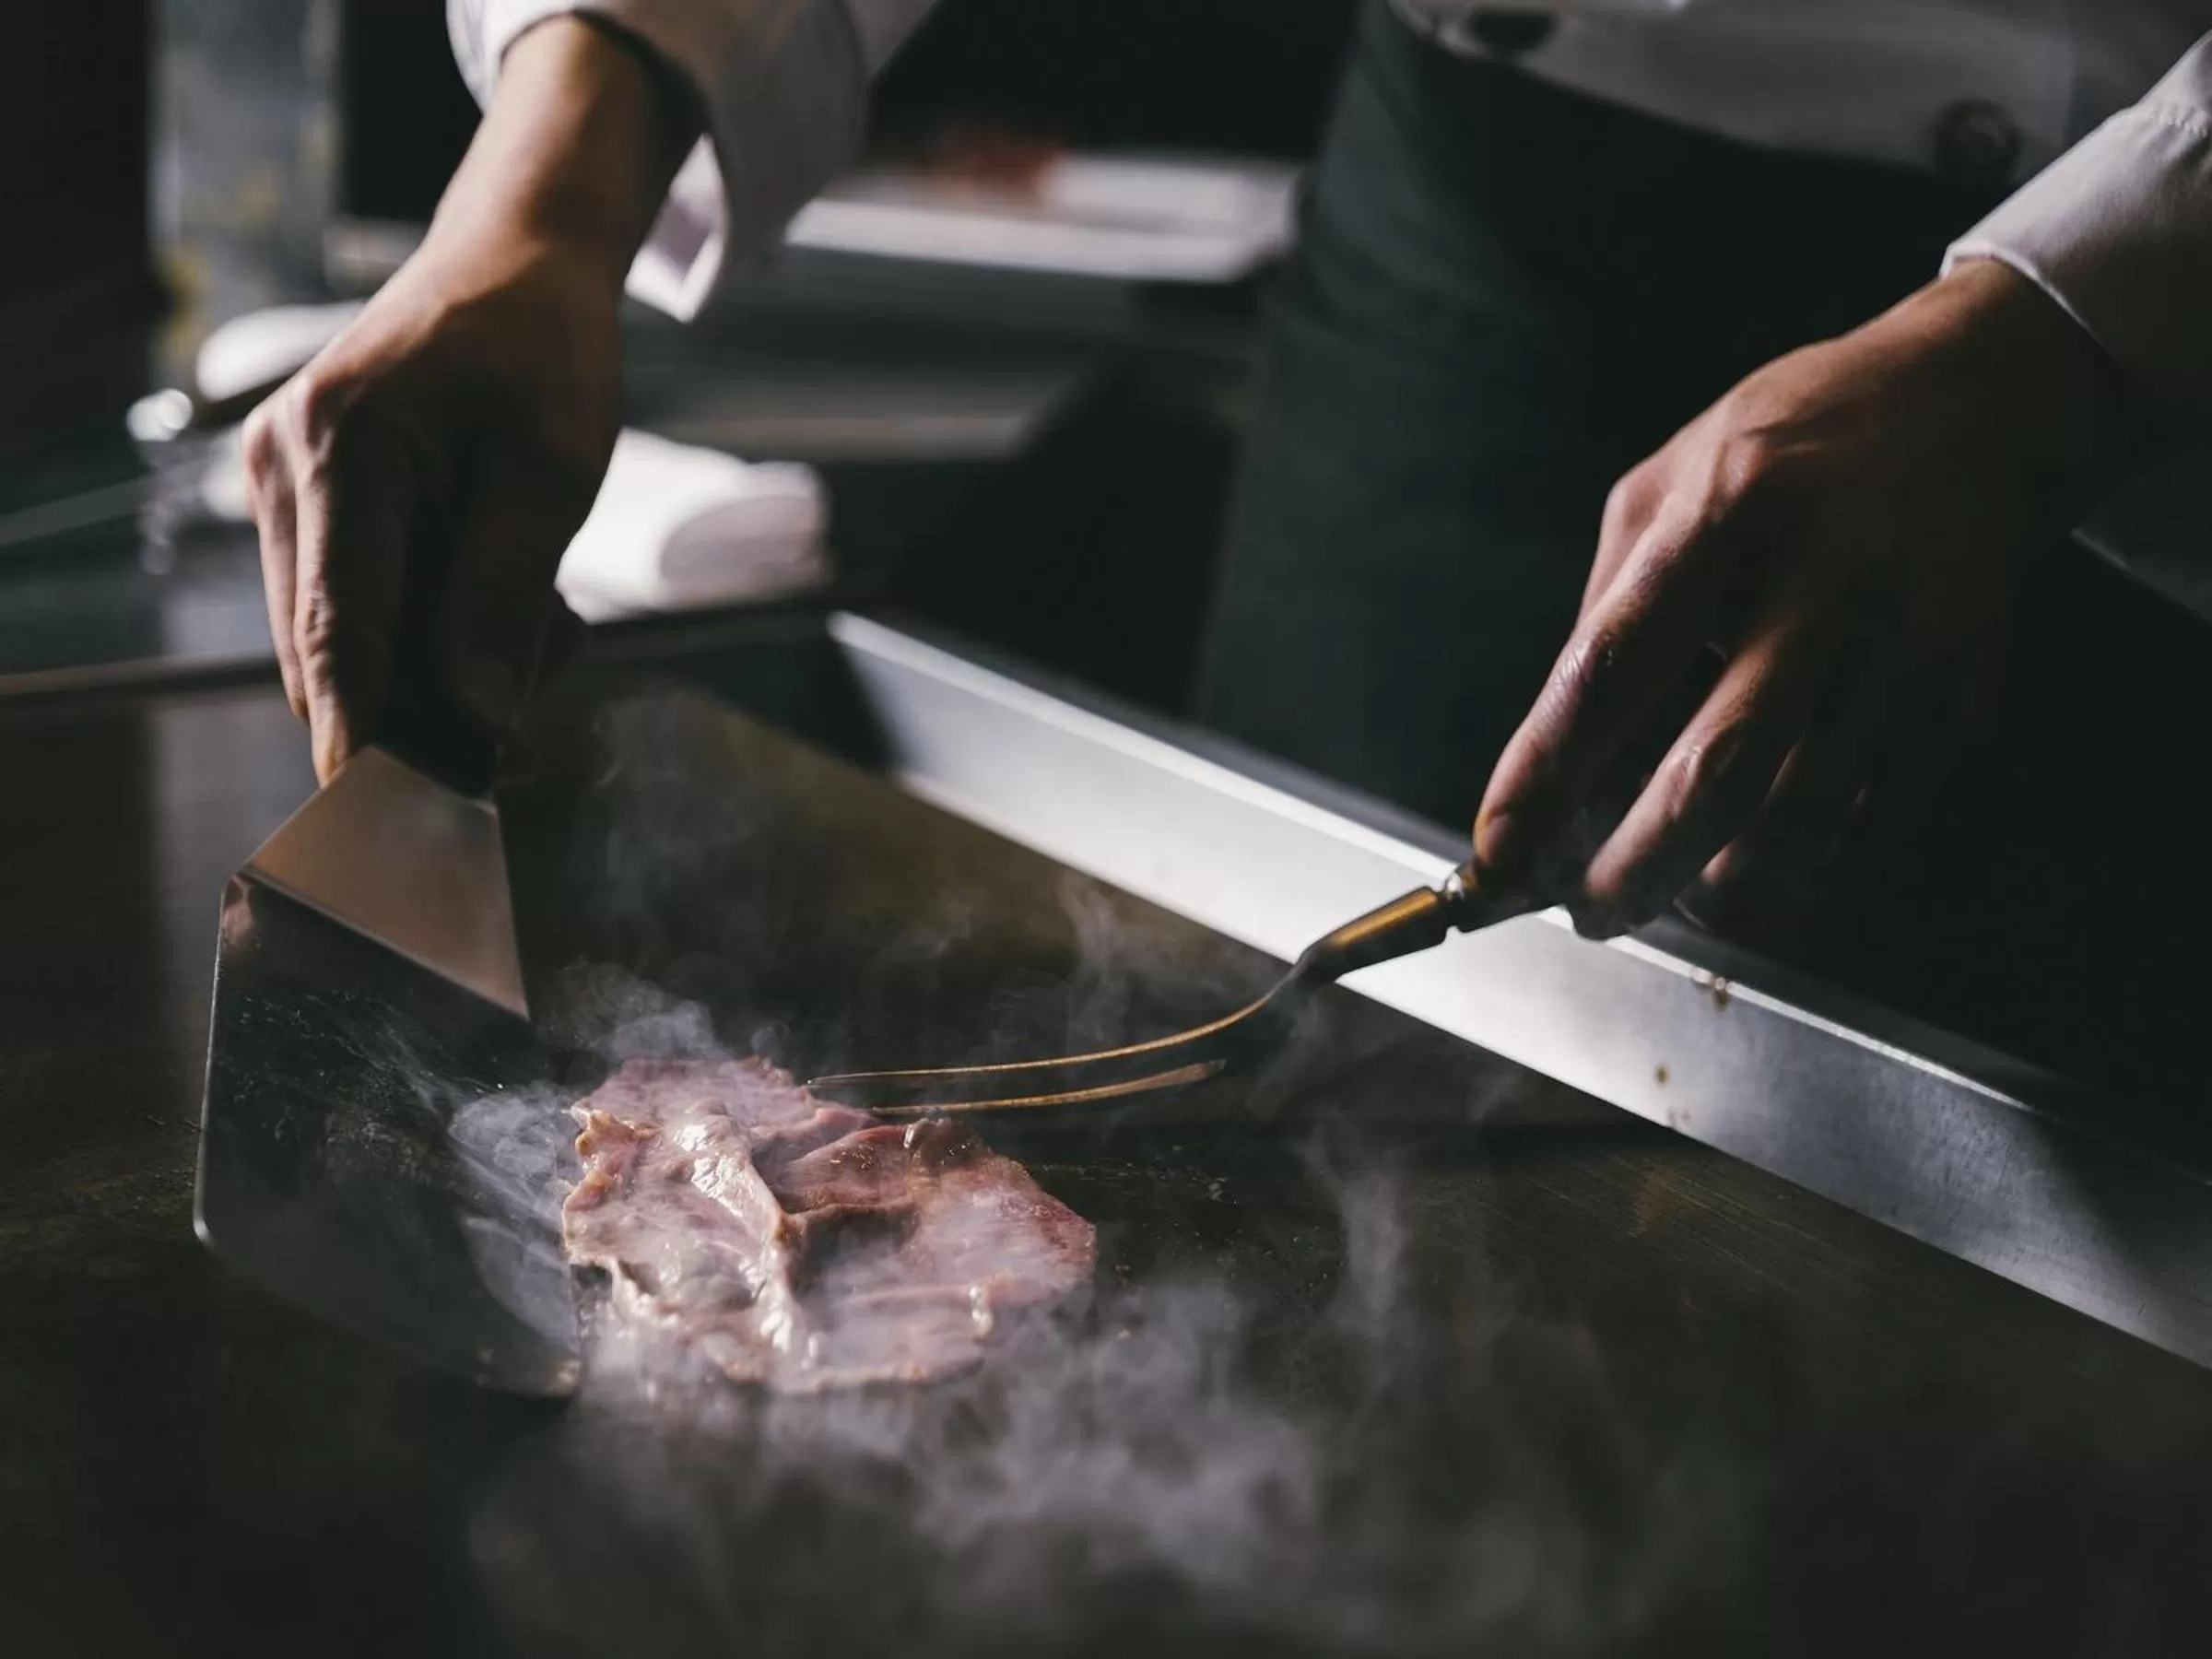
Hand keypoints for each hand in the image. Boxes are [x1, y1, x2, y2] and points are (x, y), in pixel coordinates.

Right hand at [244, 18, 695, 781]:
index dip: (361, 742)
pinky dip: (436, 639)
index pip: (344, 633)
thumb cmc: (543, 352)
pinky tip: (521, 608)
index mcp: (341, 451)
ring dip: (444, 678)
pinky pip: (361, 615)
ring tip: (551, 628)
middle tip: (528, 751)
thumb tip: (476, 726)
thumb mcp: (551, 473)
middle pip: (334, 659)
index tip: (374, 835)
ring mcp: (281, 490)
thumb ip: (502, 600)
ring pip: (346, 650)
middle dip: (427, 719)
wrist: (515, 266)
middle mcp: (282, 472)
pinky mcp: (307, 508)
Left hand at [1472, 259, 2128, 932]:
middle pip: (1714, 770)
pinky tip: (1758, 869)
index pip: (1610, 669)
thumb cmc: (1789, 447)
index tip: (1497, 853)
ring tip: (1673, 892)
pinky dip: (1803, 874)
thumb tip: (1560, 756)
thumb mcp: (1670, 483)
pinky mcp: (1960, 691)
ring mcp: (1902, 642)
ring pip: (1799, 818)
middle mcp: (1819, 580)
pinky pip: (1872, 824)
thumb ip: (1611, 610)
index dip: (1544, 774)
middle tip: (1590, 911)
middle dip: (1635, 867)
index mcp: (1719, 515)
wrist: (1979, 399)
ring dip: (1719, 887)